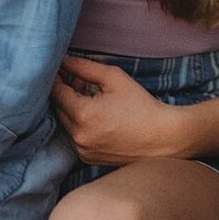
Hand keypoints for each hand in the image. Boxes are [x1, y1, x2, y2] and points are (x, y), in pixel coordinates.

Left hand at [51, 58, 179, 165]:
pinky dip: (78, 124)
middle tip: (78, 79)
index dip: (56, 76)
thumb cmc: (141, 105)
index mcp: (83, 115)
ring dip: (70, 107)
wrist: (163, 138)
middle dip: (64, 91)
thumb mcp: (113, 78)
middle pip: (57, 107)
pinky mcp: (88, 158)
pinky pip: (74, 136)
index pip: (55, 91)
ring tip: (88, 94)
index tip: (60, 67)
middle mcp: (79, 136)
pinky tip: (95, 113)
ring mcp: (83, 150)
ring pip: (65, 122)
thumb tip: (62, 60)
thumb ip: (83, 67)